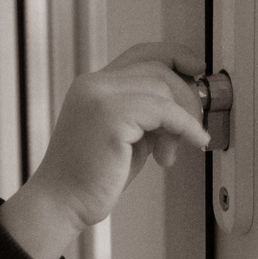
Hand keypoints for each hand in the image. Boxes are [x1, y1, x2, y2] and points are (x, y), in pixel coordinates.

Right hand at [0, 42, 211, 258]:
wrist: (60, 204)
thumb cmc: (88, 180)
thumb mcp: (125, 138)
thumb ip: (147, 117)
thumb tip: (183, 107)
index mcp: (93, 86)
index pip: (141, 54)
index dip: (174, 56)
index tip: (197, 69)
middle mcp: (94, 85)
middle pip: (157, 68)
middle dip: (185, 97)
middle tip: (190, 129)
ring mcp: (100, 97)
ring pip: (163, 87)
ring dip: (181, 119)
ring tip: (169, 152)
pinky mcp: (110, 116)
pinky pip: (165, 110)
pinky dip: (186, 126)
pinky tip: (194, 140)